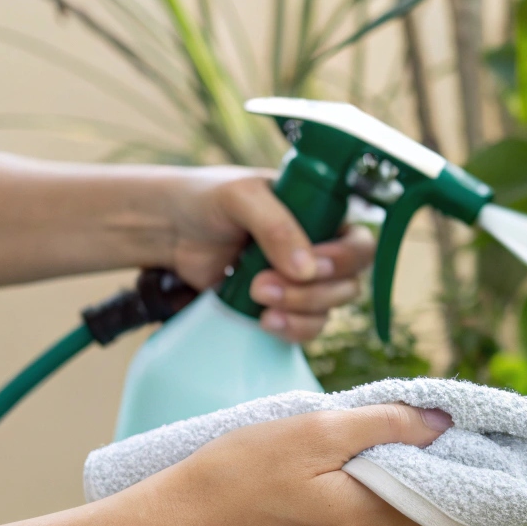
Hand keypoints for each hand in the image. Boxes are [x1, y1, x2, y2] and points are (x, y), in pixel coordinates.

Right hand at [121, 404, 458, 525]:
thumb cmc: (231, 476)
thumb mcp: (308, 431)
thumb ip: (381, 425)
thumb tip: (440, 423)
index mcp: (364, 523)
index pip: (448, 520)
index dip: (470, 495)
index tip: (474, 466)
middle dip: (451, 517)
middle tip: (448, 477)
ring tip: (404, 491)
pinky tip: (345, 513)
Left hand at [163, 167, 376, 342]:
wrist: (167, 229)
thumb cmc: (205, 199)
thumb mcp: (241, 196)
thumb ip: (276, 226)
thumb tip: (307, 269)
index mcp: (321, 214)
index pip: (359, 243)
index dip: (345, 260)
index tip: (312, 266)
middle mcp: (319, 249)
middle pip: (349, 284)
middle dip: (312, 291)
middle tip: (264, 284)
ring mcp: (301, 282)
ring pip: (329, 310)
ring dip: (299, 310)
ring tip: (257, 296)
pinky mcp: (281, 307)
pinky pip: (306, 328)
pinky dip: (291, 329)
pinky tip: (264, 321)